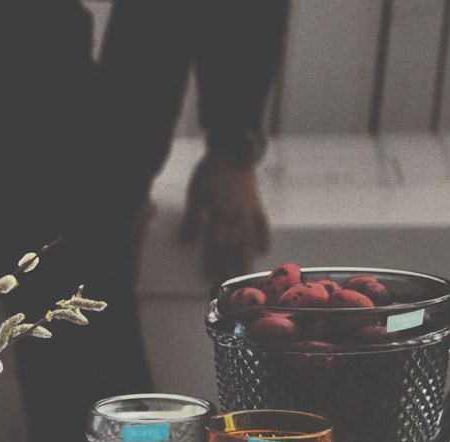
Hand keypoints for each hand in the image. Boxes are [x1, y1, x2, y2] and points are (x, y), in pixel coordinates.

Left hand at [180, 152, 269, 282]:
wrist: (233, 151)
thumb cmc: (211, 172)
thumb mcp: (195, 195)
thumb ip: (192, 219)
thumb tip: (186, 240)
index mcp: (219, 212)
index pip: (215, 242)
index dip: (211, 260)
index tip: (208, 275)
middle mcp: (236, 214)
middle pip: (232, 245)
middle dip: (227, 264)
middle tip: (225, 282)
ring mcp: (249, 210)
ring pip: (247, 238)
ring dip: (245, 257)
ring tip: (244, 273)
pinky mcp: (257, 204)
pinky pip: (262, 224)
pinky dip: (263, 238)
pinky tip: (263, 251)